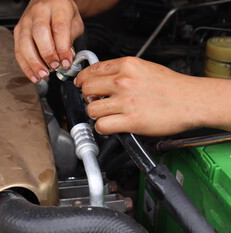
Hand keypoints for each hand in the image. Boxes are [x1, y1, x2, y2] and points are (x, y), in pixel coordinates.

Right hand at [14, 0, 83, 82]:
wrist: (48, 2)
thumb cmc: (62, 13)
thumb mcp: (74, 22)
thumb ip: (71, 39)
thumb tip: (66, 58)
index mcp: (57, 7)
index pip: (59, 28)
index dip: (62, 48)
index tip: (66, 62)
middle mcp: (39, 12)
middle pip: (39, 33)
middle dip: (47, 54)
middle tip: (54, 67)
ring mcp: (25, 21)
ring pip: (25, 43)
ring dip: (34, 62)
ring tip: (43, 74)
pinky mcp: (17, 31)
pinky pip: (18, 51)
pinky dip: (26, 66)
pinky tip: (34, 75)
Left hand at [75, 57, 205, 135]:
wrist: (191, 100)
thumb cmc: (171, 86)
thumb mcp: (145, 68)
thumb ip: (122, 71)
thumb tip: (103, 78)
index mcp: (127, 66)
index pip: (92, 70)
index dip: (82, 79)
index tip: (80, 84)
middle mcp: (123, 81)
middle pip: (86, 89)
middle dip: (87, 97)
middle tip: (95, 101)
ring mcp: (126, 101)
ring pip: (91, 109)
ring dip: (95, 114)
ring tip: (105, 114)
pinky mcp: (131, 121)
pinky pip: (101, 126)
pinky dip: (102, 128)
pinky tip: (110, 125)